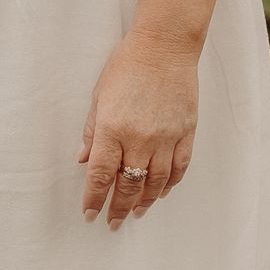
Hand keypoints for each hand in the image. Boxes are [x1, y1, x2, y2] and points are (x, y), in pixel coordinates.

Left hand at [79, 28, 197, 227]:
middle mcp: (140, 138)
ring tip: (135, 213)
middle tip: (112, 223)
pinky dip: (170, 184)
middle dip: (118, 208)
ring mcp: (166, 137)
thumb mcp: (98, 96)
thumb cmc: (127, 65)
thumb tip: (83, 160)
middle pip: (128, 184)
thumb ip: (92, 131)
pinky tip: (161, 192)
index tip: (90, 213)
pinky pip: (179, 167)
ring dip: (144, 201)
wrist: (165, 46)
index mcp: (113, 128)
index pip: (101, 174)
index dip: (94, 198)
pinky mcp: (186, 132)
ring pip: (156, 182)